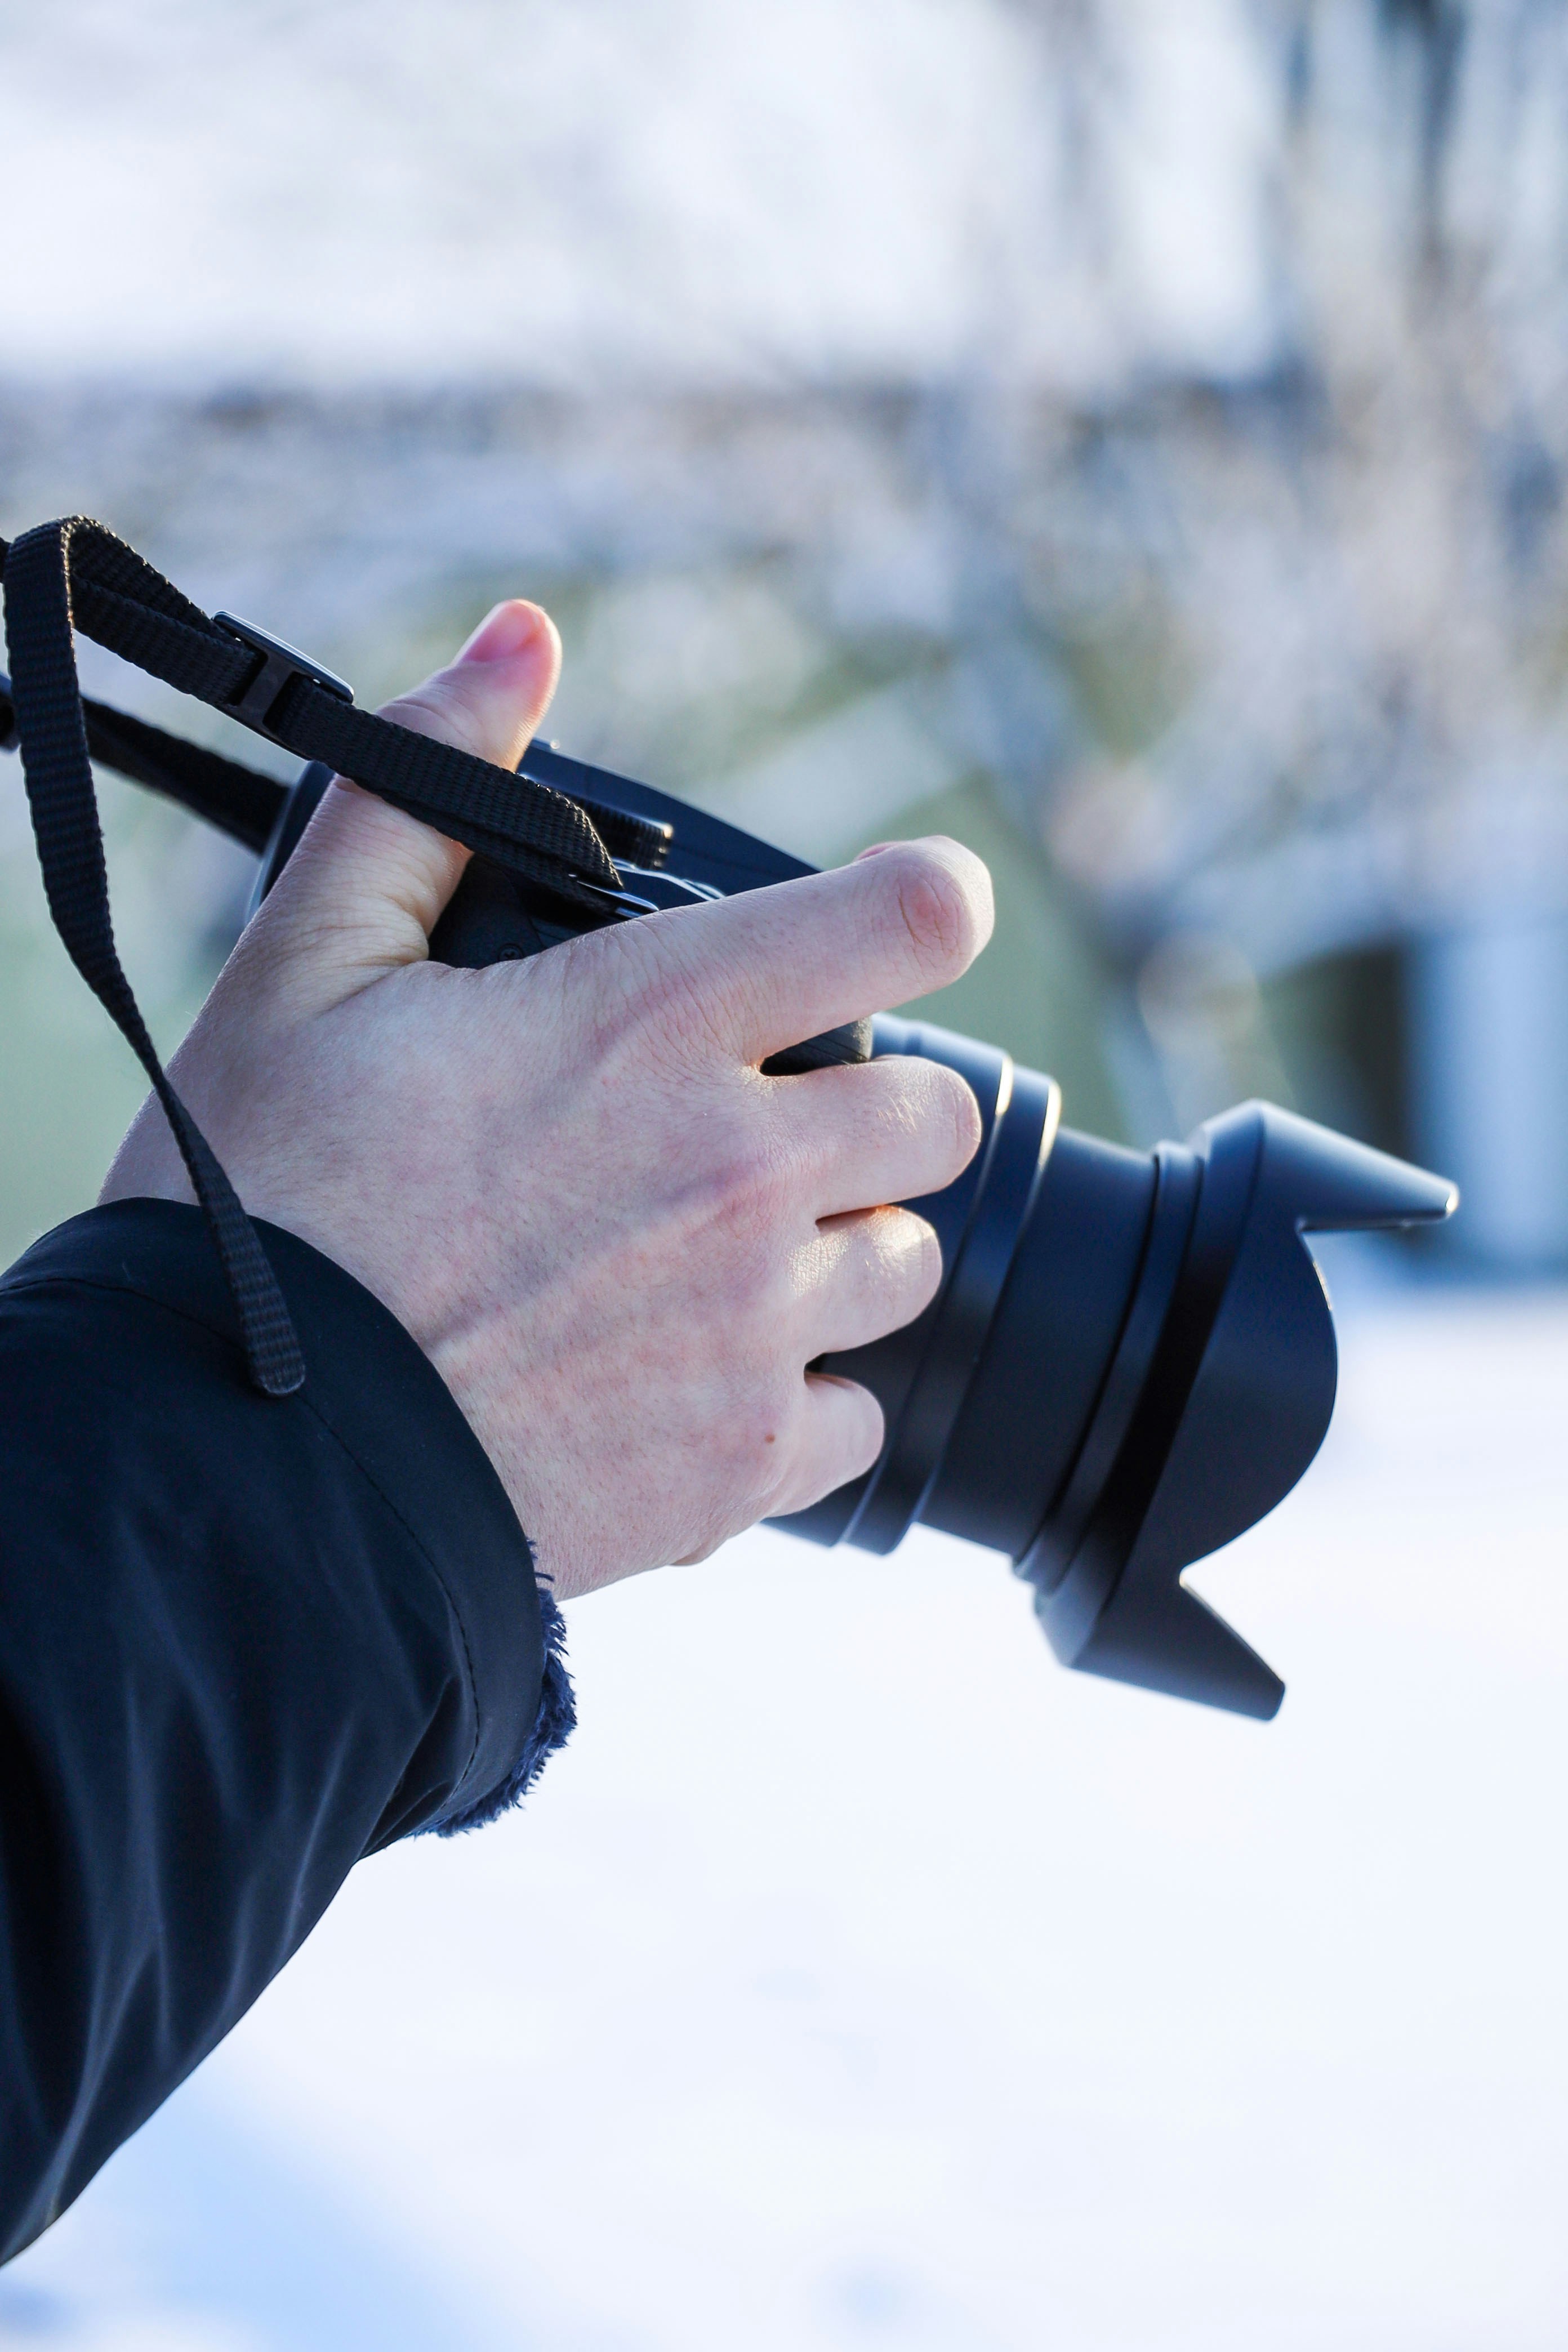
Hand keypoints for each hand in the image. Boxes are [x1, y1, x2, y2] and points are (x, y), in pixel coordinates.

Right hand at [102, 602, 992, 1598]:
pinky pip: (859, 1425)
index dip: (921, 907)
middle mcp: (739, 1171)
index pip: (905, 919)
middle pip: (941, 1118)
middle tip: (765, 1127)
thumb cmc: (258, 1210)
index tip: (896, 925)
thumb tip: (520, 640)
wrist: (234, 1463)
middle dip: (878, 1110)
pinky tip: (697, 1385)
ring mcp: (752, 1329)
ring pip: (908, 1268)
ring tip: (715, 1264)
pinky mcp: (737, 1468)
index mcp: (653, 1025)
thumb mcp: (304, 964)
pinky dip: (798, 1405)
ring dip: (840, 1254)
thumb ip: (429, 787)